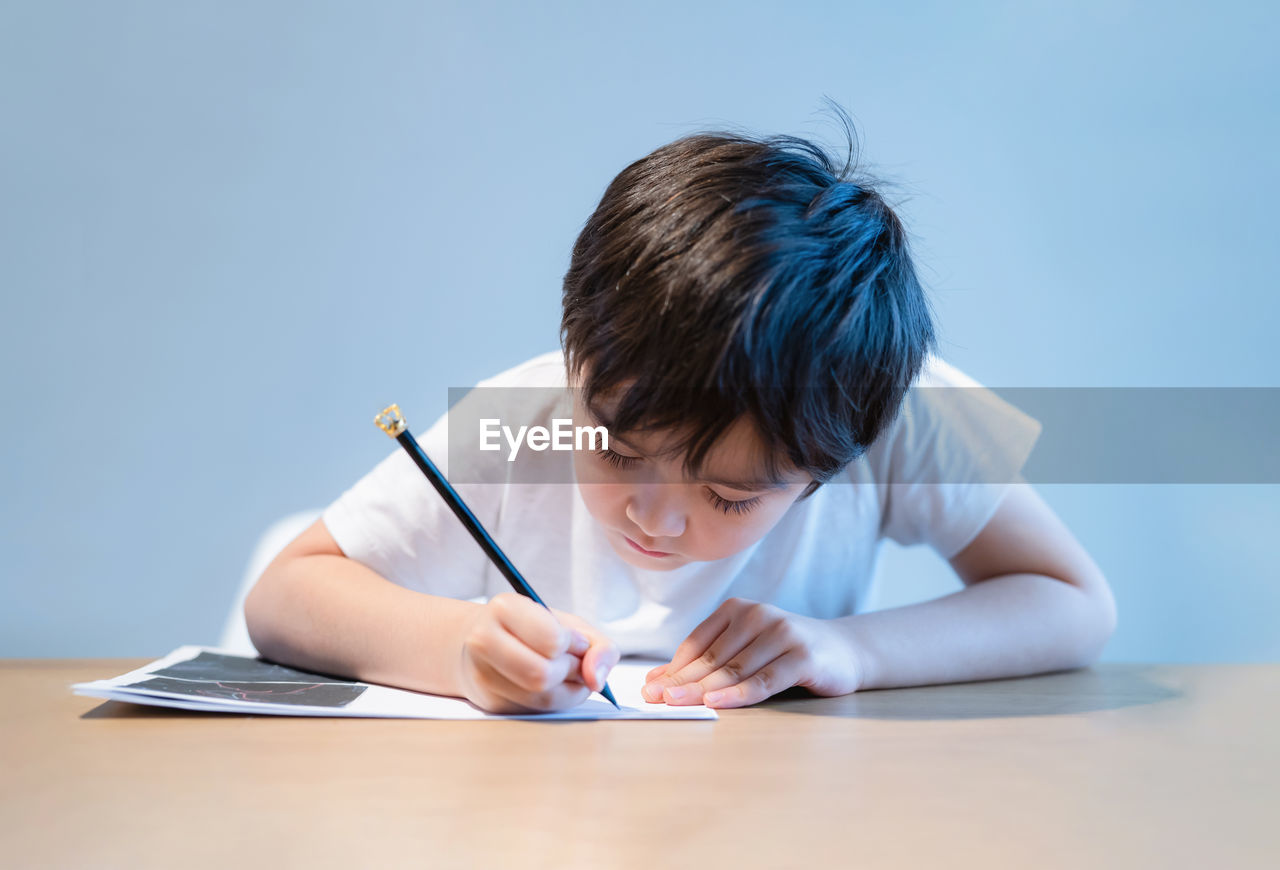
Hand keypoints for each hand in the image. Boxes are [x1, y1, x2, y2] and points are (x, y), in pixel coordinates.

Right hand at [457, 592, 619, 713]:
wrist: (487, 641)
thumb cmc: (534, 629)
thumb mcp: (571, 624)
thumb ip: (598, 646)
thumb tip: (596, 680)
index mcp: (505, 608)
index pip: (551, 640)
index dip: (574, 645)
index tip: (576, 641)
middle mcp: (483, 640)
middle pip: (542, 674)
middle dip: (570, 671)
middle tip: (573, 661)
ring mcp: (481, 674)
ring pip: (540, 698)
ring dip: (567, 689)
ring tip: (565, 673)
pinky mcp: (489, 701)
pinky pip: (535, 710)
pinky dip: (555, 701)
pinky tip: (552, 686)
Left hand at [640, 597, 863, 708]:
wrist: (844, 651)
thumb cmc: (785, 653)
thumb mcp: (744, 650)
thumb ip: (705, 663)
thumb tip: (656, 680)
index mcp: (738, 609)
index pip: (698, 643)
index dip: (673, 668)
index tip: (651, 690)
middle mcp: (758, 615)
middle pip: (712, 657)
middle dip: (682, 681)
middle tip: (656, 701)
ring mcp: (782, 633)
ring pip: (735, 669)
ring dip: (703, 690)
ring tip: (678, 704)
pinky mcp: (803, 656)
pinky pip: (765, 679)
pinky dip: (739, 693)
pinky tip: (717, 703)